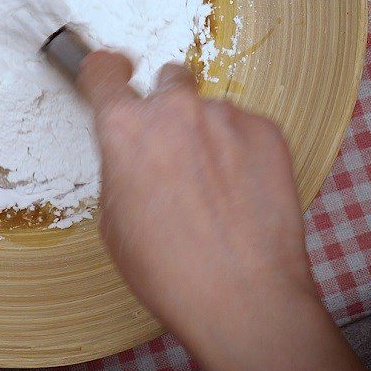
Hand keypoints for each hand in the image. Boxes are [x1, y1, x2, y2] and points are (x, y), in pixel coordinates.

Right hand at [79, 52, 370, 370]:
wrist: (243, 299)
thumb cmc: (170, 270)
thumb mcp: (113, 221)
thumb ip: (119, 167)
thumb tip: (131, 152)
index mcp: (124, 129)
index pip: (103, 70)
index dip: (105, 70)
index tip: (114, 71)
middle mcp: (173, 110)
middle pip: (166, 81)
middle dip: (167, 109)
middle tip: (176, 153)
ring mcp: (224, 115)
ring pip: (208, 109)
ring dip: (207, 135)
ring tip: (216, 188)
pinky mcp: (267, 130)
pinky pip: (245, 126)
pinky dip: (241, 150)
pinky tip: (242, 191)